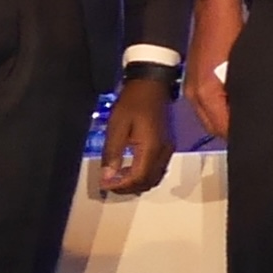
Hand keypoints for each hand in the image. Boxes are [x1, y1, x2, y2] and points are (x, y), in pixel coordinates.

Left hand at [95, 76, 173, 195]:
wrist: (152, 84)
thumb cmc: (132, 103)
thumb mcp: (116, 127)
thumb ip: (112, 154)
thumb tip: (107, 177)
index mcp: (151, 148)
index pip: (138, 178)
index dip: (120, 186)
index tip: (104, 184)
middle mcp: (163, 152)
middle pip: (148, 182)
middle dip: (128, 188)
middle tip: (109, 184)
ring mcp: (168, 149)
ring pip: (155, 177)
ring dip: (137, 182)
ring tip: (118, 177)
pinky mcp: (168, 145)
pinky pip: (158, 168)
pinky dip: (144, 174)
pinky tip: (130, 167)